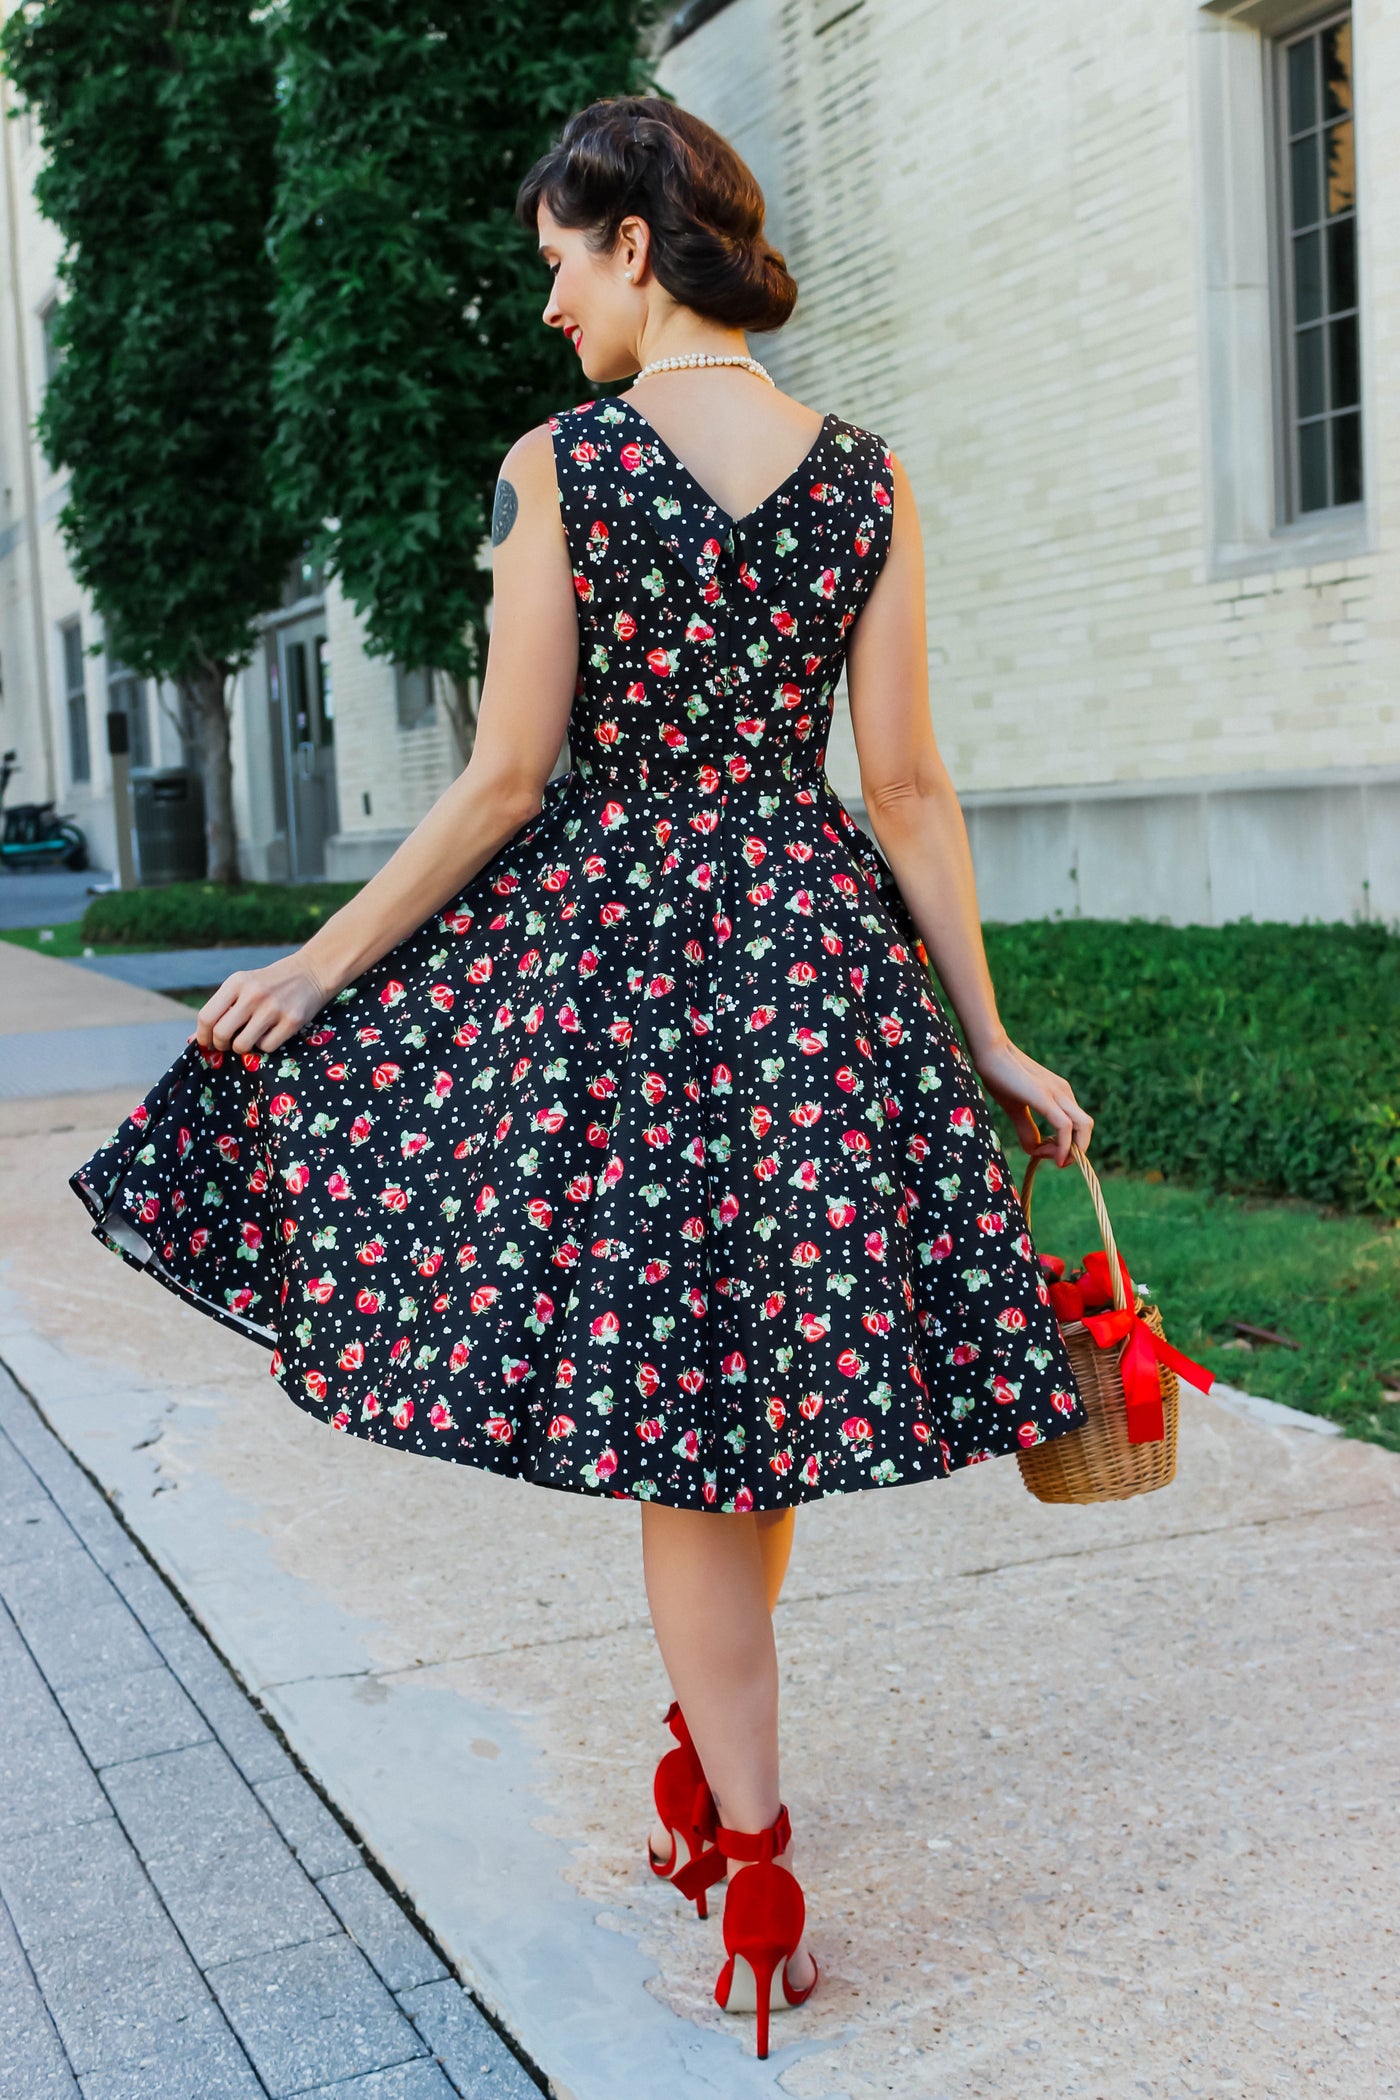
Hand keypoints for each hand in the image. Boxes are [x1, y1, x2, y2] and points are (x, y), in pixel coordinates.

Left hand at [195, 953, 331, 1056]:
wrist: (311, 972)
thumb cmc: (270, 984)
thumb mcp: (243, 987)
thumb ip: (220, 1010)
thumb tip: (193, 1040)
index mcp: (236, 982)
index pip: (206, 1016)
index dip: (203, 1035)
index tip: (207, 1042)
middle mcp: (253, 994)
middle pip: (221, 1033)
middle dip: (221, 1045)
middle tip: (228, 1043)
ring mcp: (273, 1008)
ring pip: (242, 1045)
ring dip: (243, 1047)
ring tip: (250, 1037)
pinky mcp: (292, 1020)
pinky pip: (266, 1047)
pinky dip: (265, 1046)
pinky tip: (271, 1032)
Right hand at [970, 1034, 1092, 1166]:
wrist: (990, 1051)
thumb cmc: (999, 1076)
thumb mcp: (1015, 1107)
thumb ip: (1026, 1128)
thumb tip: (1034, 1151)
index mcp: (1059, 1093)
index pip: (1077, 1124)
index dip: (1066, 1145)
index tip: (1042, 1153)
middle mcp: (1063, 1092)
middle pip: (1086, 1126)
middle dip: (1077, 1150)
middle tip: (1058, 1162)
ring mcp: (1056, 1093)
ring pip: (1083, 1126)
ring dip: (1073, 1149)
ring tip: (1055, 1160)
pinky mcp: (1045, 1097)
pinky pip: (1064, 1126)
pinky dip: (1063, 1145)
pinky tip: (1053, 1156)